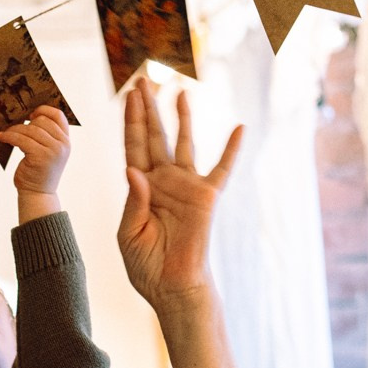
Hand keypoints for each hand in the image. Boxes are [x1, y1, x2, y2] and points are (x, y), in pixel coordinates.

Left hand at [0, 105, 69, 224]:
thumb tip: (28, 118)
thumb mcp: (48, 152)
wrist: (38, 194)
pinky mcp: (40, 156)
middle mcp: (62, 145)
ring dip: (15, 130)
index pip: (58, 116)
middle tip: (14, 130)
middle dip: (26, 125)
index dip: (44, 110)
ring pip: (30, 130)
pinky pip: (21, 139)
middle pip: (41, 122)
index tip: (31, 115)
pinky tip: (2, 137)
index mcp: (66, 142)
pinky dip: (9, 136)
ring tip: (6, 134)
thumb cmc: (39, 173)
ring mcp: (53, 151)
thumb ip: (46, 136)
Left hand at [117, 80, 241, 318]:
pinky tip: (239, 128)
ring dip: (182, 118)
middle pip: (154, 137)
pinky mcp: (207, 197)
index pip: (134, 147)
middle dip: (148, 109)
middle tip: (142, 80)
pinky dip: (232, 150)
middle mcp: (163, 181)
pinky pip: (223, 169)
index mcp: (140, 188)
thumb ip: (132, 201)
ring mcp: (186, 186)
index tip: (128, 96)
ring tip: (180, 91)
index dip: (131, 121)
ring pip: (184, 144)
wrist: (172, 287)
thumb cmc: (146, 265)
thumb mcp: (129, 234)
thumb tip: (132, 170)